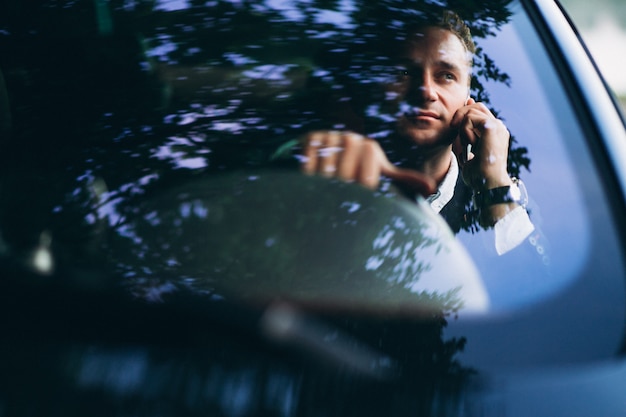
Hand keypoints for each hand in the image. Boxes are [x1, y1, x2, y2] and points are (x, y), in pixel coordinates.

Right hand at [300, 130, 434, 196]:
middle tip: (337, 192)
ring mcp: (331, 137)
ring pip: (327, 170)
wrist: (326, 151)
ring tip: (325, 186)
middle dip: (340, 188)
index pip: (366, 180)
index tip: (355, 193)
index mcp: (370, 149)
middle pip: (345, 176)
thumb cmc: (355, 167)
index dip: (359, 190)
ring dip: (324, 182)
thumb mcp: (378, 172)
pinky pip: (310, 162)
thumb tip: (431, 188)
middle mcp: (352, 140)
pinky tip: (311, 176)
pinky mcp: (312, 138)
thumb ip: (403, 179)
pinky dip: (309, 173)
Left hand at [451, 98, 511, 189]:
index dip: (466, 111)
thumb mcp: (466, 152)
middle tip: (453, 129)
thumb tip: (457, 122)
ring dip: (462, 127)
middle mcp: (498, 127)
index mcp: (495, 133)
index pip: (480, 112)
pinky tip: (470, 143)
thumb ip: (463, 137)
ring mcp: (497, 126)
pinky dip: (465, 130)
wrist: (488, 185)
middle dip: (461, 114)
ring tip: (467, 144)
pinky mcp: (492, 127)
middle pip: (477, 106)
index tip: (455, 122)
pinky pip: (471, 118)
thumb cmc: (478, 176)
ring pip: (472, 111)